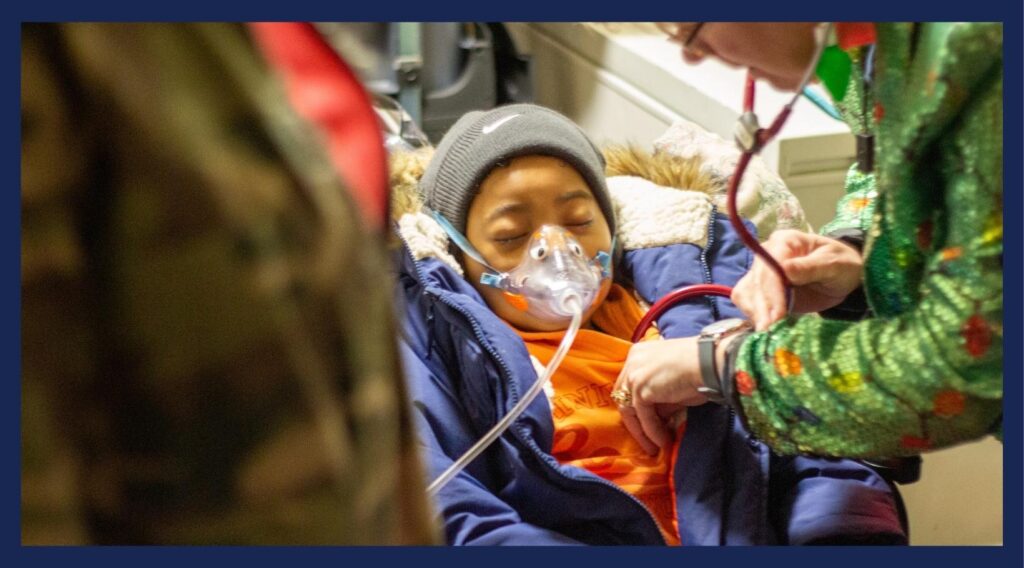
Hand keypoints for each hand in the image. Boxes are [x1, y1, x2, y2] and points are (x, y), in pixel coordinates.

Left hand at [613, 337, 704, 452]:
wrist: (711, 363)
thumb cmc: (700, 371)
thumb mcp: (674, 386)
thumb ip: (660, 400)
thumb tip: (658, 419)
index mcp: (639, 354)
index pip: (628, 385)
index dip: (636, 408)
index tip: (646, 426)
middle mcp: (632, 360)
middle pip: (623, 397)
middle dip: (635, 422)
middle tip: (647, 441)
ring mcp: (634, 374)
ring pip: (629, 410)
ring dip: (641, 432)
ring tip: (654, 448)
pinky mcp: (640, 388)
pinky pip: (643, 417)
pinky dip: (652, 432)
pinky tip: (663, 442)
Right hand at [731, 230, 863, 330]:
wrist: (843, 276)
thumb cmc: (842, 264)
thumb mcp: (834, 264)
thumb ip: (810, 267)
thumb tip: (784, 269)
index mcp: (785, 242)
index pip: (770, 266)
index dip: (771, 292)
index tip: (777, 315)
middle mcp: (767, 255)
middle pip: (754, 282)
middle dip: (761, 307)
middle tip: (768, 329)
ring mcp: (763, 273)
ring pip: (746, 292)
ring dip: (754, 312)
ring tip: (767, 332)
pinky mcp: (763, 291)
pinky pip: (749, 302)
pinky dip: (754, 315)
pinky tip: (766, 327)